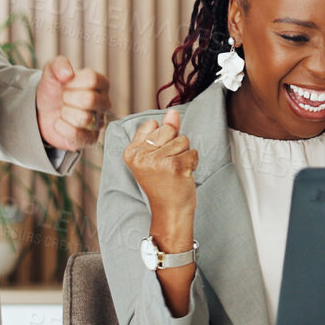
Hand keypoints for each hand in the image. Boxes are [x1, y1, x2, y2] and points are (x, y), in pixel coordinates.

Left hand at [36, 55, 111, 151]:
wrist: (43, 111)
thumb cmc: (54, 89)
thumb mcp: (51, 71)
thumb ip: (59, 64)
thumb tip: (68, 73)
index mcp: (101, 84)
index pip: (92, 79)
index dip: (72, 82)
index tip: (65, 83)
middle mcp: (105, 103)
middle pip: (89, 99)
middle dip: (67, 98)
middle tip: (63, 98)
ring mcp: (99, 123)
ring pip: (83, 118)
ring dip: (64, 113)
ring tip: (63, 111)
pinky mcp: (90, 139)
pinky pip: (76, 135)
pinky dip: (61, 127)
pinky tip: (60, 123)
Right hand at [122, 109, 196, 245]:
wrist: (169, 212)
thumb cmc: (163, 185)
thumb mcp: (156, 156)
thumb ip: (164, 131)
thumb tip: (173, 111)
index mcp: (131, 152)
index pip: (152, 124)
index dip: (161, 138)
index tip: (157, 158)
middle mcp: (141, 156)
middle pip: (169, 129)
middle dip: (175, 144)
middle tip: (168, 166)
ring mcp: (157, 161)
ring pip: (183, 140)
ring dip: (185, 154)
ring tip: (175, 171)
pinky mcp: (175, 167)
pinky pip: (193, 151)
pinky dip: (193, 162)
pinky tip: (183, 175)